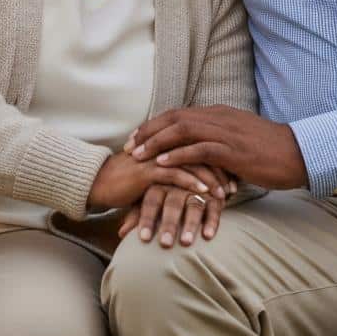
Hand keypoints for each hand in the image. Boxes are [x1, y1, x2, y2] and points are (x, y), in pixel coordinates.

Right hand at [87, 151, 223, 211]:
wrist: (100, 182)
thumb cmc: (131, 179)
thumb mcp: (158, 172)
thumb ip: (177, 168)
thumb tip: (200, 178)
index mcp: (170, 141)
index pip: (203, 143)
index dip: (221, 159)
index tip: (236, 176)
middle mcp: (165, 144)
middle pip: (202, 150)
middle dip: (221, 169)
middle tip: (236, 186)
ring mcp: (157, 155)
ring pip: (192, 163)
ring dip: (210, 179)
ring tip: (225, 194)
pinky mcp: (147, 170)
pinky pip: (175, 174)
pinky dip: (192, 184)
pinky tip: (205, 195)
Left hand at [118, 185, 223, 247]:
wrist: (196, 169)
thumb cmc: (168, 190)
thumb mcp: (151, 197)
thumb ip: (137, 214)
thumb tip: (120, 232)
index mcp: (160, 181)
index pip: (150, 200)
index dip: (146, 219)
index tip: (143, 240)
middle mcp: (179, 183)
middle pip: (172, 203)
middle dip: (168, 223)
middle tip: (164, 244)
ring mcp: (198, 187)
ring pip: (194, 204)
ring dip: (190, 224)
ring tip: (185, 243)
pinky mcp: (215, 193)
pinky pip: (215, 206)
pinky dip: (212, 220)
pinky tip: (207, 236)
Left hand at [127, 105, 307, 189]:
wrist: (298, 154)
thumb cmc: (269, 153)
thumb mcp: (239, 143)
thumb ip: (217, 145)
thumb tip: (198, 157)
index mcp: (219, 114)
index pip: (179, 114)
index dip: (155, 124)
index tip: (136, 137)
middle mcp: (219, 118)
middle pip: (175, 118)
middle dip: (148, 131)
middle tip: (128, 146)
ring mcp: (227, 132)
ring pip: (183, 130)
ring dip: (157, 142)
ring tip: (138, 155)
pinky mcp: (234, 150)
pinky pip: (200, 149)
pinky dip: (178, 155)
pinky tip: (162, 164)